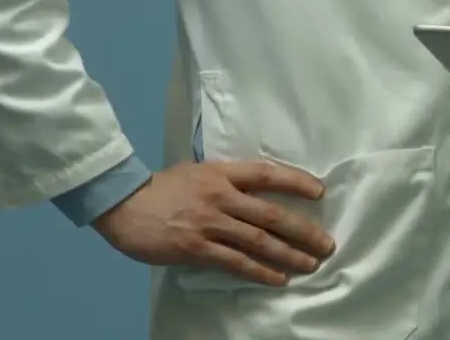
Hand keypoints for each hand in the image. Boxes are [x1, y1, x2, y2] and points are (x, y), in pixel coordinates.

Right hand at [93, 160, 335, 285]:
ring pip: (259, 241)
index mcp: (222, 173)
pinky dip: (260, 272)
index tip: (320, 192)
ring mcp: (210, 223)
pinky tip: (278, 279)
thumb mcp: (198, 171)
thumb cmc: (162, 187)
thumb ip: (227, 180)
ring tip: (310, 264)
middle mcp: (221, 196)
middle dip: (303, 230)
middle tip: (326, 244)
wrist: (123, 204)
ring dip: (288, 254)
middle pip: (271, 214)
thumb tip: (256, 189)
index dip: (296, 181)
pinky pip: (236, 262)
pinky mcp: (197, 248)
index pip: (268, 174)